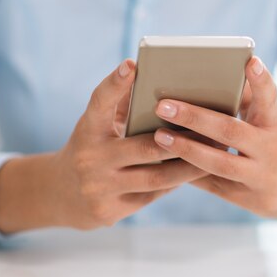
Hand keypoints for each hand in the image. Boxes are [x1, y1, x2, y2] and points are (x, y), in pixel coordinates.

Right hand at [0, 60, 207, 233]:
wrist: (60, 194)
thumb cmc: (92, 148)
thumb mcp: (96, 126)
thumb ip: (119, 106)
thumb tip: (154, 78)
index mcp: (87, 130)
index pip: (99, 103)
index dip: (115, 83)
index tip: (131, 64)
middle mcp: (90, 158)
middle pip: (144, 147)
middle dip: (182, 138)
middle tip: (211, 127)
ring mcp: (99, 187)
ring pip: (155, 177)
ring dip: (189, 165)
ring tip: (215, 153)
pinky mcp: (109, 211)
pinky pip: (152, 195)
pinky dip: (175, 183)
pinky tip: (196, 172)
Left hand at [151, 57, 276, 222]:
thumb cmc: (265, 138)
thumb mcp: (263, 118)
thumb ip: (242, 99)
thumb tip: (202, 76)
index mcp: (274, 122)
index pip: (270, 98)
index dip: (261, 81)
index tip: (250, 62)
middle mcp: (271, 148)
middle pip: (230, 130)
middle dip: (195, 118)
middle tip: (163, 106)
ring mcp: (260, 175)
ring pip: (219, 162)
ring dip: (186, 149)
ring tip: (159, 136)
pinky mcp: (248, 197)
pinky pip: (212, 183)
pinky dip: (188, 172)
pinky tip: (164, 162)